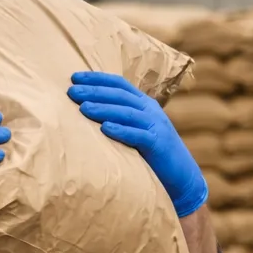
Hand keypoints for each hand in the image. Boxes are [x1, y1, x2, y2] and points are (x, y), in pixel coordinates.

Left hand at [68, 71, 207, 217]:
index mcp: (143, 103)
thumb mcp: (134, 129)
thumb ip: (117, 118)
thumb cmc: (149, 152)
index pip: (119, 84)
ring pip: (127, 113)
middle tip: (71, 91)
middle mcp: (150, 110)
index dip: (97, 79)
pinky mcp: (158, 144)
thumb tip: (83, 110)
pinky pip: (138, 135)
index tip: (74, 77)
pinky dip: (122, 130)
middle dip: (95, 91)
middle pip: (120, 96)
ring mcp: (155, 126)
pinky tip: (105, 128)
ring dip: (104, 109)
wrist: (180, 175)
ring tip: (83, 108)